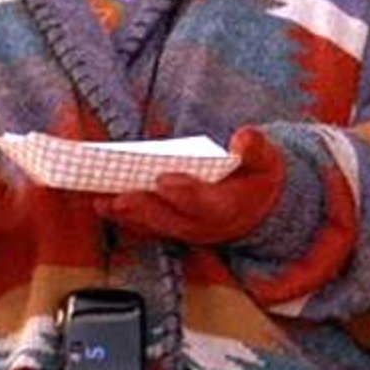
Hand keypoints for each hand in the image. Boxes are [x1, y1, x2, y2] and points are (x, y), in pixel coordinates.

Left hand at [100, 127, 284, 244]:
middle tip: (122, 197)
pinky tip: (102, 204)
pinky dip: (123, 216)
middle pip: (172, 220)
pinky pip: (144, 226)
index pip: (206, 203)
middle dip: (145, 208)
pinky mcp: (171, 228)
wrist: (258, 208)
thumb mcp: (267, 159)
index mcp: (230, 207)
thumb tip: (243, 139)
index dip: (185, 193)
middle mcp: (204, 226)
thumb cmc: (257, 179)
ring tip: (102, 201)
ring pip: (154, 226)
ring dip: (127, 215)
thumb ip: (256, 149)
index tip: (164, 180)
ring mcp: (186, 230)